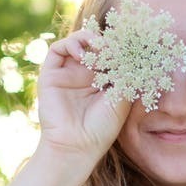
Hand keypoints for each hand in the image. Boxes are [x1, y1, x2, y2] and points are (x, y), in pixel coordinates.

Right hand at [36, 30, 130, 160]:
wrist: (76, 146)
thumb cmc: (102, 128)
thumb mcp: (122, 98)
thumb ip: (126, 73)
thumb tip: (134, 50)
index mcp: (103, 80)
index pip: (111, 52)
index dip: (119, 45)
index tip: (131, 44)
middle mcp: (85, 74)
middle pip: (95, 44)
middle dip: (106, 40)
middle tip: (115, 45)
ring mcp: (68, 73)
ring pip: (77, 42)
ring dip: (89, 38)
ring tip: (100, 48)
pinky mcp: (51, 74)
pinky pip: (58, 49)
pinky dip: (71, 44)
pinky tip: (83, 54)